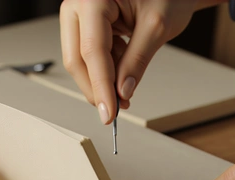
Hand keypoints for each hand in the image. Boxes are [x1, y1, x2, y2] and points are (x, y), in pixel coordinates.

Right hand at [60, 0, 225, 123]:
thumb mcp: (157, 26)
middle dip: (96, 88)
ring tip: (124, 91)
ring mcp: (78, 17)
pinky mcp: (85, 28)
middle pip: (77, 60)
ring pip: (80, 63)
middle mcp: (78, 6)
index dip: (100, 86)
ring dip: (102, 82)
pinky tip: (121, 74)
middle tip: (114, 110)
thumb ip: (136, 62)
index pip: (92, 51)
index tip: (109, 113)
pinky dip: (105, 72)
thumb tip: (121, 93)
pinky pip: (88, 58)